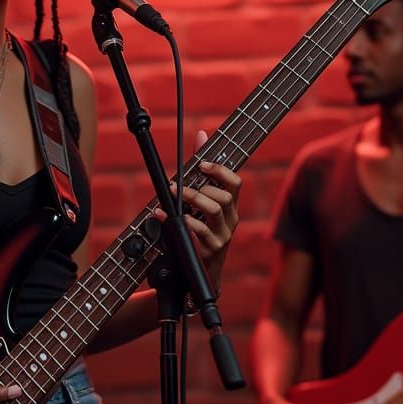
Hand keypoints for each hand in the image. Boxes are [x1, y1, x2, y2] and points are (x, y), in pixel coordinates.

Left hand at [156, 130, 240, 281]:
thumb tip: (202, 134)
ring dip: (191, 200)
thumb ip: (201, 169)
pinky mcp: (213, 249)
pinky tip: (167, 216)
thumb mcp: (200, 199)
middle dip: (197, 189)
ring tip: (174, 197)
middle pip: (222, 196)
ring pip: (214, 210)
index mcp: (230, 205)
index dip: (220, 171)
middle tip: (176, 186)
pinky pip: (201, 232)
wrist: (204, 269)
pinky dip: (182, 221)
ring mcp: (223, 235)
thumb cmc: (201, 228)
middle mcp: (230, 218)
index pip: (235, 182)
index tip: (202, 164)